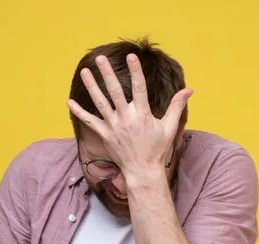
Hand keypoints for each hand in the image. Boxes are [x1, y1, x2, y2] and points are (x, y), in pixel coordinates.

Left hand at [66, 54, 192, 179]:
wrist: (142, 171)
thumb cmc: (157, 150)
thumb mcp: (169, 127)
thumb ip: (176, 106)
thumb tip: (189, 89)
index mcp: (142, 114)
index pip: (139, 87)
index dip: (135, 71)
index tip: (131, 56)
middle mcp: (126, 118)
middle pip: (115, 91)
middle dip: (107, 73)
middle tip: (100, 58)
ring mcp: (113, 127)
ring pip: (100, 103)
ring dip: (92, 86)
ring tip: (85, 71)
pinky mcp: (105, 135)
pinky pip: (90, 122)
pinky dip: (79, 112)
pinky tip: (69, 102)